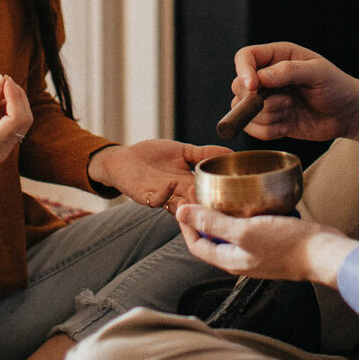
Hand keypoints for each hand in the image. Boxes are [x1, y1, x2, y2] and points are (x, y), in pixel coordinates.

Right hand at [0, 74, 32, 179]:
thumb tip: (3, 80)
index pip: (16, 119)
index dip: (15, 96)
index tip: (4, 79)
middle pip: (24, 122)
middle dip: (18, 97)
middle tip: (3, 80)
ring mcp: (0, 154)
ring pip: (21, 125)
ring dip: (15, 104)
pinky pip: (14, 129)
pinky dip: (10, 112)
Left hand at [87, 139, 226, 211]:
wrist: (124, 157)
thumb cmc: (153, 155)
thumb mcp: (183, 151)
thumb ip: (203, 154)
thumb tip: (230, 152)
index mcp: (189, 185)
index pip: (208, 195)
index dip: (219, 197)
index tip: (234, 194)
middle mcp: (178, 195)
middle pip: (196, 205)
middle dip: (206, 205)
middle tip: (218, 201)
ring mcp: (162, 197)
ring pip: (178, 208)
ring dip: (187, 202)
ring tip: (196, 193)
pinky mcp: (145, 196)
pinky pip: (156, 200)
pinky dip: (165, 193)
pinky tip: (172, 182)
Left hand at [176, 204, 353, 289]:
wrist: (322, 252)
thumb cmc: (286, 245)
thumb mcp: (245, 231)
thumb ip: (213, 223)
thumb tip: (182, 213)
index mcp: (229, 260)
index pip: (196, 244)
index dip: (186, 223)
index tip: (185, 199)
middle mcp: (240, 258)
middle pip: (211, 238)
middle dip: (202, 215)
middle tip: (200, 191)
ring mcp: (256, 252)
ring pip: (230, 232)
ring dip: (222, 213)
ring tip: (220, 192)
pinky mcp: (270, 243)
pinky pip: (248, 228)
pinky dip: (243, 214)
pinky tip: (248, 200)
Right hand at [230, 42, 358, 142]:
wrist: (347, 114)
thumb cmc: (337, 86)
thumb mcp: (318, 73)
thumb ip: (290, 71)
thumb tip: (261, 77)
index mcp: (278, 56)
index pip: (245, 57)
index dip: (243, 71)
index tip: (253, 87)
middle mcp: (267, 76)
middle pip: (239, 86)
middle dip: (259, 100)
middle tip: (287, 102)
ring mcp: (267, 99)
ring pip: (243, 109)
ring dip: (266, 117)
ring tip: (290, 112)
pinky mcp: (269, 120)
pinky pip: (252, 127)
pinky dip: (266, 131)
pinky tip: (286, 127)